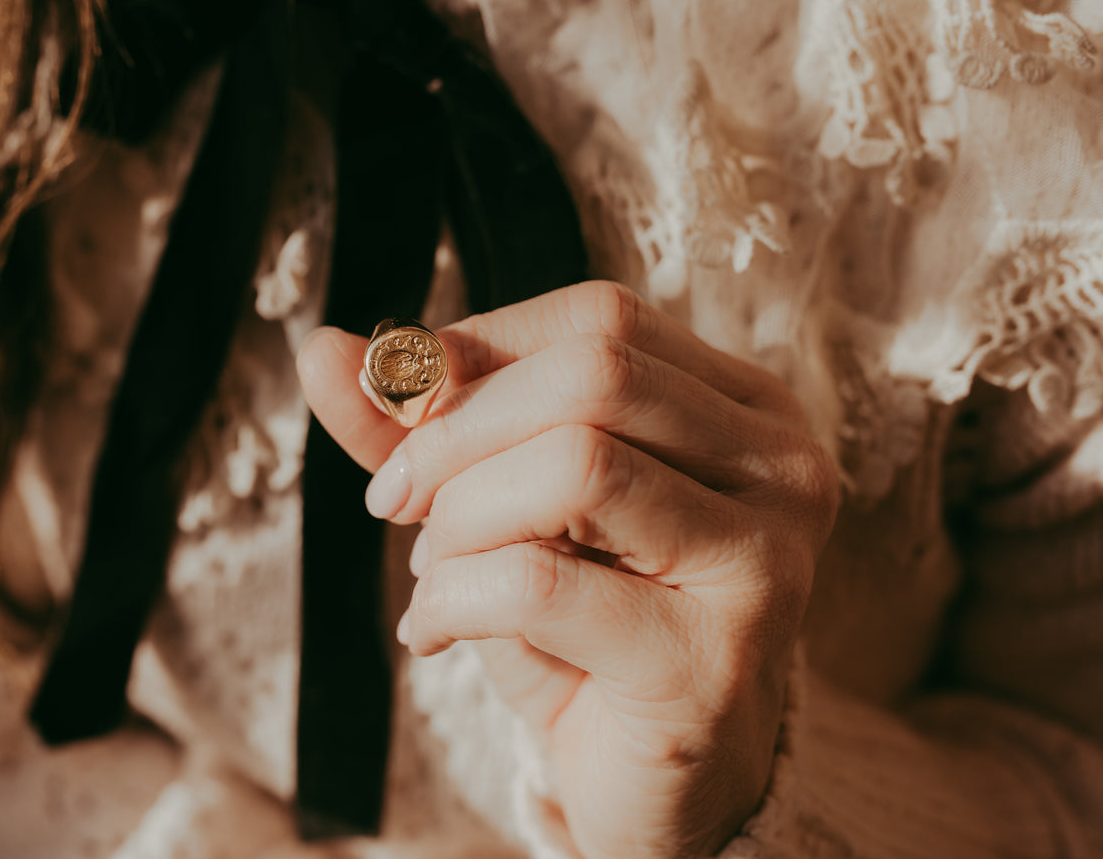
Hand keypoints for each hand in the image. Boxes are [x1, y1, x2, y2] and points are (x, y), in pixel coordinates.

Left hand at [297, 282, 837, 858]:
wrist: (652, 784)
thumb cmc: (582, 627)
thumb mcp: (498, 504)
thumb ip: (420, 427)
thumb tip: (321, 347)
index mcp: (743, 408)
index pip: (601, 319)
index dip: (480, 350)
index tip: (404, 420)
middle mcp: (782, 469)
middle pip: (594, 374)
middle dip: (457, 433)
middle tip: (396, 501)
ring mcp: (763, 563)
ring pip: (577, 465)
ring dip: (460, 518)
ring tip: (433, 573)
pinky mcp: (712, 661)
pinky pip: (539, 583)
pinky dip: (453, 597)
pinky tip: (434, 631)